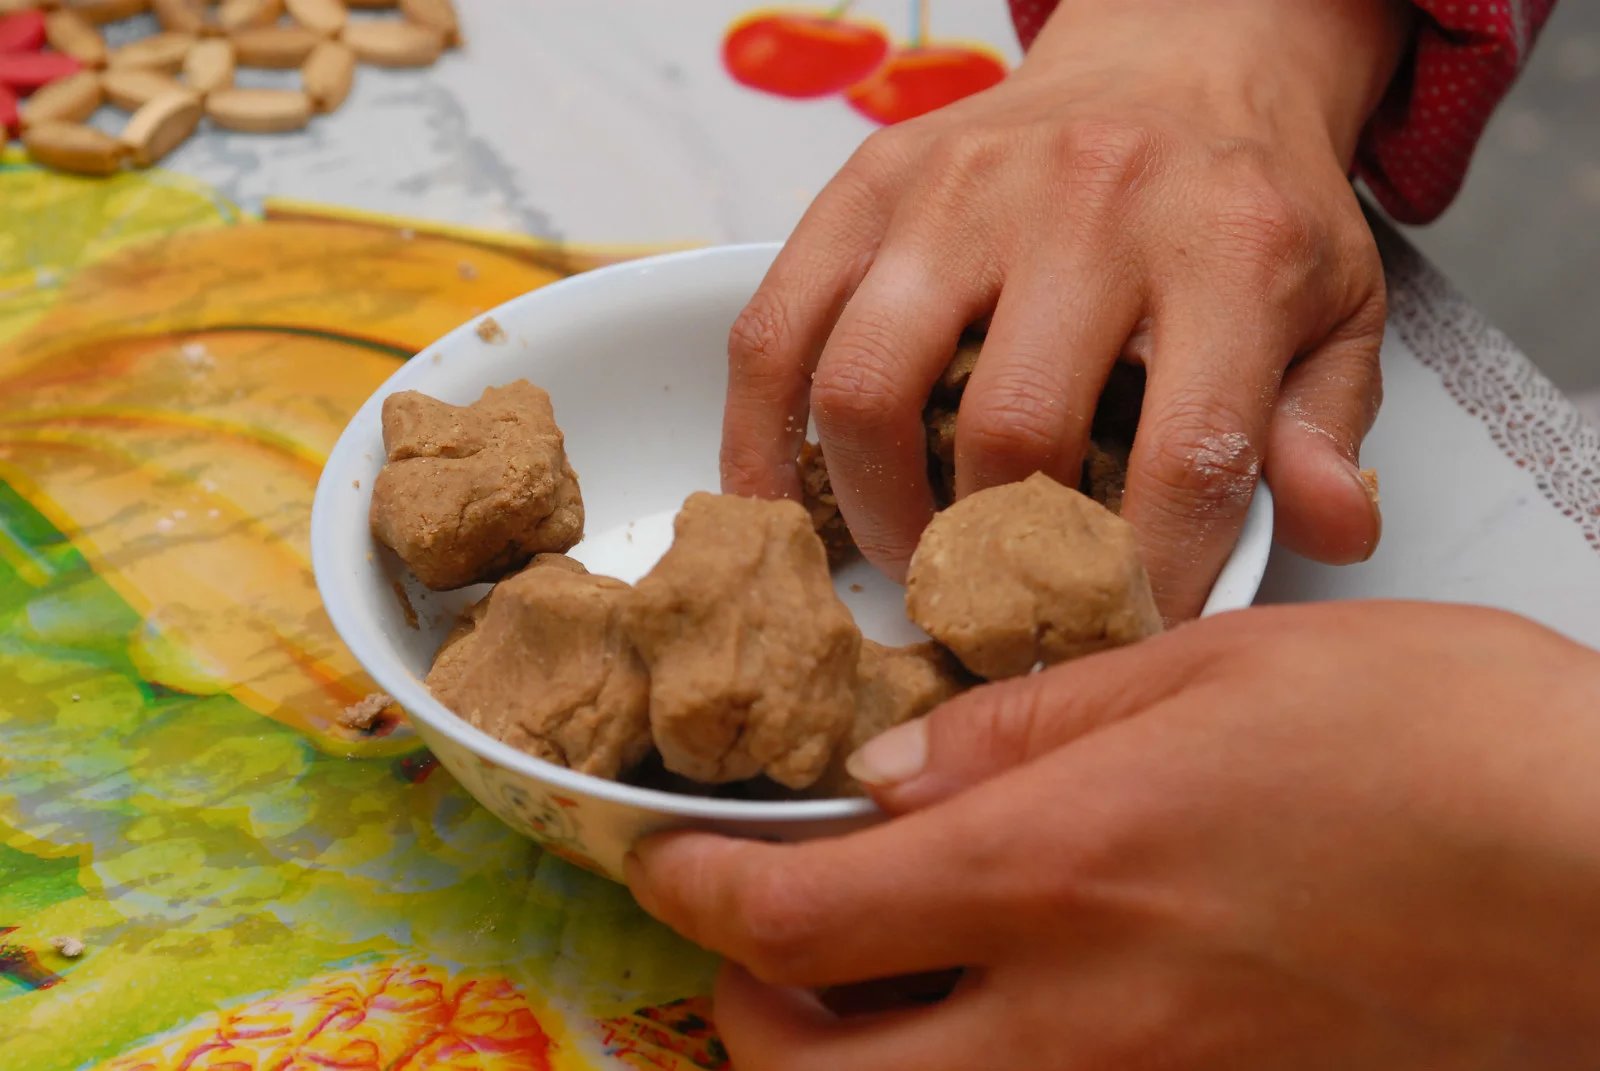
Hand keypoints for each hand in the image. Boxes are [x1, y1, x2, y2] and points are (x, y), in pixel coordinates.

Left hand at [628, 603, 1599, 1068]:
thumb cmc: (1439, 741)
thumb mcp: (1213, 667)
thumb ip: (1029, 722)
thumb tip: (889, 769)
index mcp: (1064, 871)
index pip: (803, 922)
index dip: (701, 895)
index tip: (665, 857)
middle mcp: (1083, 1015)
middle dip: (747, 1009)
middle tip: (750, 926)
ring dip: (846, 1059)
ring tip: (858, 971)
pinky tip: (999, 1000)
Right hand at [721, 0, 1410, 618]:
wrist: (1181, 53)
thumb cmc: (1249, 198)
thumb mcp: (1337, 306)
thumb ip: (1326, 426)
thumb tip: (1324, 530)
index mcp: (1227, 247)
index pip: (1182, 461)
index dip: (1144, 583)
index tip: (1118, 635)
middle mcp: (1086, 204)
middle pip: (1007, 434)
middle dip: (996, 563)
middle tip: (1000, 608)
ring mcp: (959, 188)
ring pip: (865, 389)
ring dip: (876, 512)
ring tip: (911, 559)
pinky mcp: (869, 184)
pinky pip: (771, 331)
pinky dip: (759, 439)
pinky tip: (781, 503)